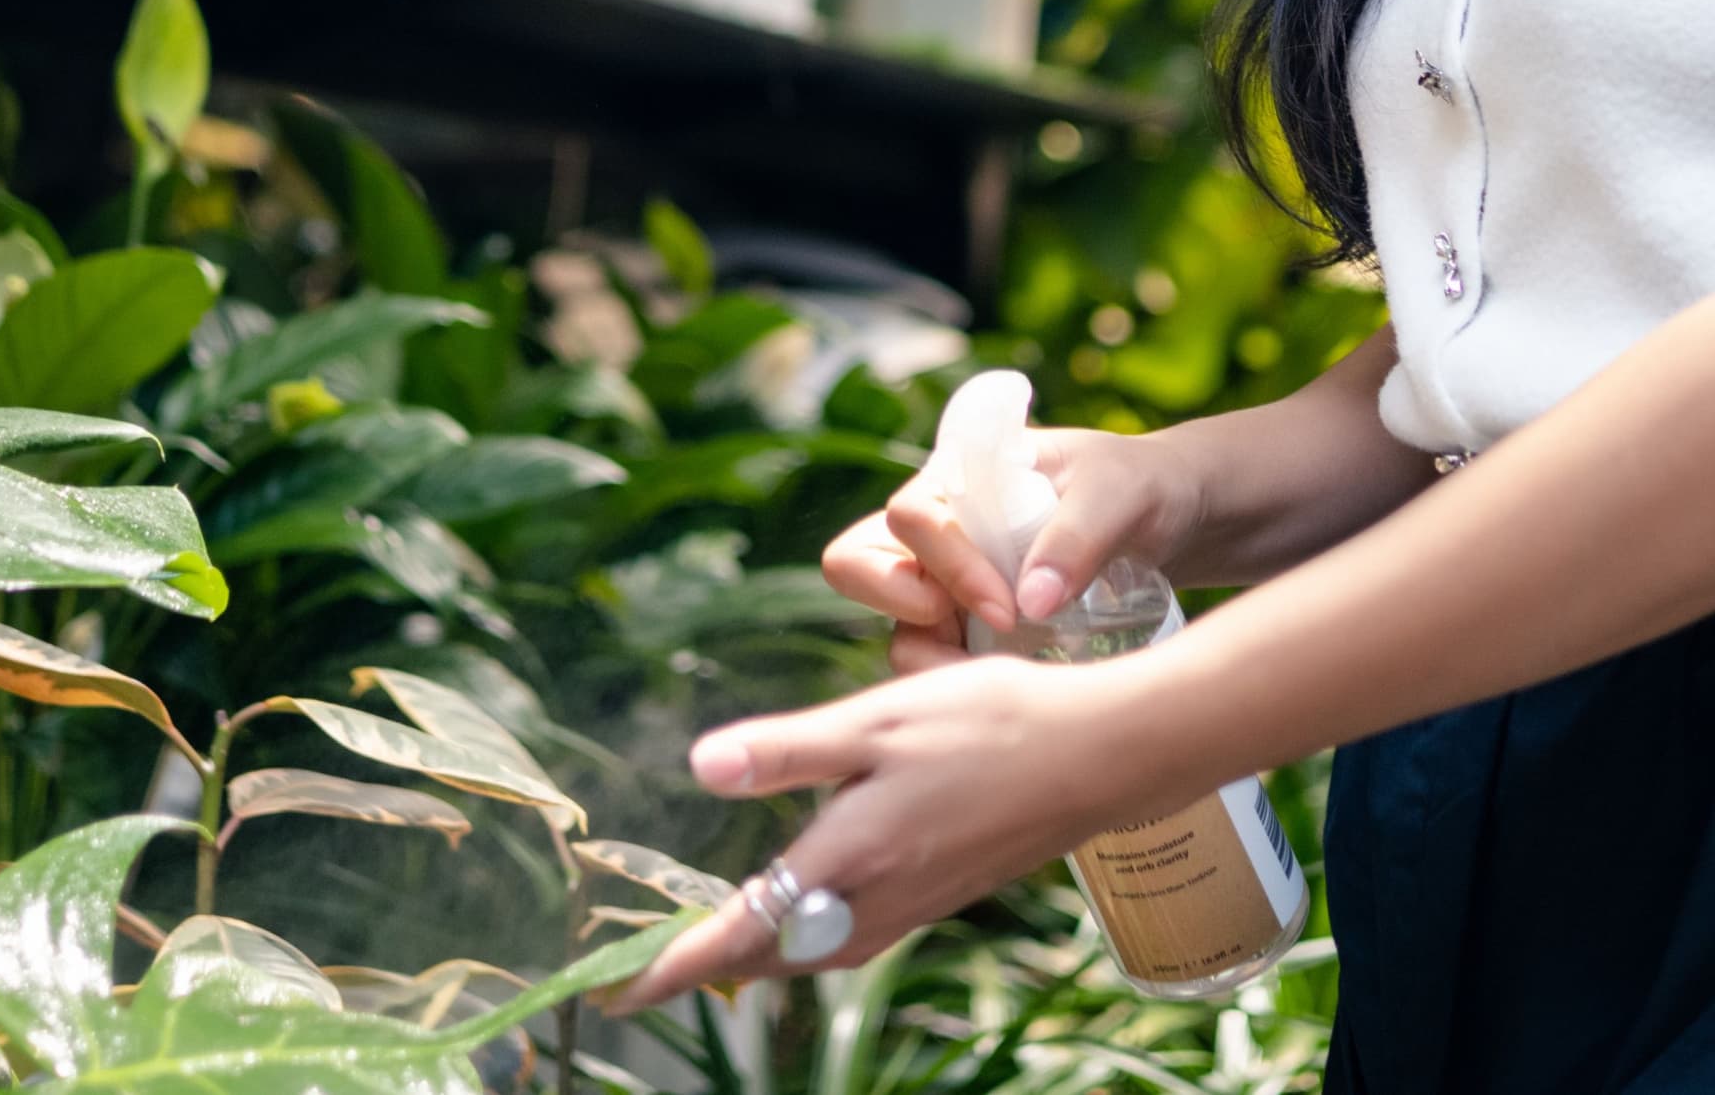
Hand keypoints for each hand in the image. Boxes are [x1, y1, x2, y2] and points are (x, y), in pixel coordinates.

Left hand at [602, 656, 1165, 1010]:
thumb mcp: (877, 721)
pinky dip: (806, 932)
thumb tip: (699, 767)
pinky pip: (851, 934)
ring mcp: (912, 905)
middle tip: (641, 971)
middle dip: (707, 966)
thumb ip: (786, 750)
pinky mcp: (939, 893)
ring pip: (813, 949)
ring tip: (708, 944)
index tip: (614, 993)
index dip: (672, 966)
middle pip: (770, 955)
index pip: (740, 933)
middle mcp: (874, 902)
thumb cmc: (989, 725)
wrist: (1100, 754)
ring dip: (757, 951)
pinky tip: (802, 904)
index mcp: (847, 863)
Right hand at [822, 424, 1202, 673]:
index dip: (946, 564)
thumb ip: (1078, 537)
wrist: (1168, 525)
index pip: (909, 517)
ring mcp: (945, 588)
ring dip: (935, 664)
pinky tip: (1018, 701)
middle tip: (974, 636)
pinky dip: (962, 690)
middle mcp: (935, 534)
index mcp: (957, 479)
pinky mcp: (969, 637)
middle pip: (857, 567)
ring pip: (898, 630)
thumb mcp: (1120, 494)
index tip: (1006, 607)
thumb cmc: (1136, 489)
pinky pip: (936, 668)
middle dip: (900, 609)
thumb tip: (1028, 604)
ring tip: (1005, 684)